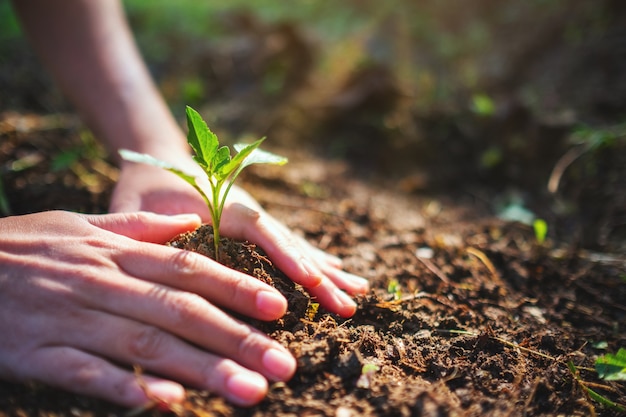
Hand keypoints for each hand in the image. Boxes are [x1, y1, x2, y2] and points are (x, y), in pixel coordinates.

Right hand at [0, 211, 296, 406]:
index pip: (189, 269)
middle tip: (283, 364)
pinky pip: (88, 374)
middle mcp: (102, 284)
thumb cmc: (22, 245)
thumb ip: (138, 225)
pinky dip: (128, 388)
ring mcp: (70, 319)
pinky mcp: (37, 353)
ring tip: (249, 391)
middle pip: (180, 312)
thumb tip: (191, 222)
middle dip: (236, 339)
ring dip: (202, 369)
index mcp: (115, 253)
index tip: (278, 308)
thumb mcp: (79, 223)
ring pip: (146, 346)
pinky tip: (169, 402)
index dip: (236, 288)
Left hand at [110, 162, 369, 316]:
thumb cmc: (143, 184)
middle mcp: (247, 213)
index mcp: (220, 206)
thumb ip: (142, 230)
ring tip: (359, 292)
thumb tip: (152, 264)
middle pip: (288, 243)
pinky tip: (340, 274)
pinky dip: (317, 261)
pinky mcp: (257, 229)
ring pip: (297, 247)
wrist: (159, 157)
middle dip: (319, 276)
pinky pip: (291, 246)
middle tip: (348, 306)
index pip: (258, 230)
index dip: (284, 254)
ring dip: (327, 271)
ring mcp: (256, 221)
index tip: (310, 278)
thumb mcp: (132, 206)